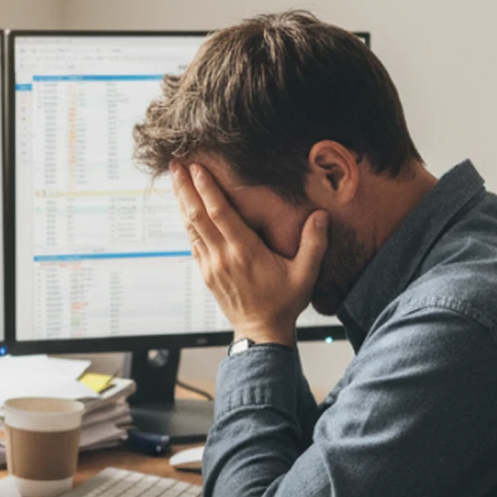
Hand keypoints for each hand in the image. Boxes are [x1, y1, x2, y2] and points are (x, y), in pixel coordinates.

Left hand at [172, 162, 327, 344]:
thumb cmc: (284, 302)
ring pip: (190, 227)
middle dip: (185, 188)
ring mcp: (210, 265)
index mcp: (244, 252)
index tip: (196, 168)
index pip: (219, 213)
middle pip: (197, 216)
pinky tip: (184, 207)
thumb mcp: (306, 274)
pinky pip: (192, 242)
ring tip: (175, 179)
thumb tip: (320, 215)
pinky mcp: (206, 272)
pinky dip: (186, 221)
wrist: (260, 331)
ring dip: (182, 201)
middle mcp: (222, 257)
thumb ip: (314, 243)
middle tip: (176, 165)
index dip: (206, 189)